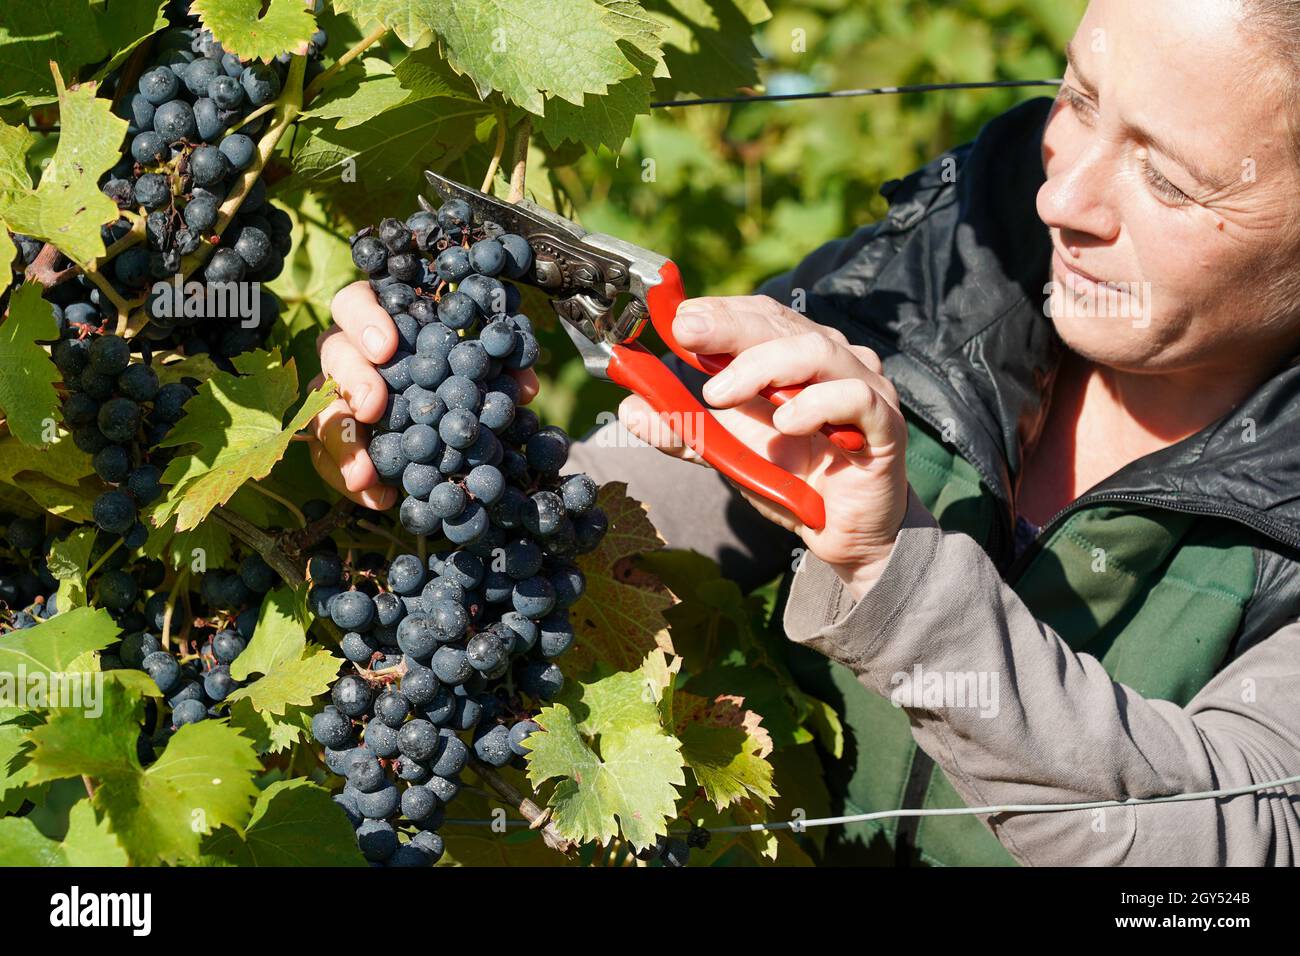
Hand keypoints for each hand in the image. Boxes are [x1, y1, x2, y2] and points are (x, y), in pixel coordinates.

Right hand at [308, 281, 539, 507]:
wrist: (449, 425)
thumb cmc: (462, 378)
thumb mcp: (485, 371)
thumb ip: (501, 372)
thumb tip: (525, 387)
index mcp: (382, 320)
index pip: (354, 303)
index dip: (364, 320)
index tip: (387, 349)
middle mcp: (350, 352)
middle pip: (334, 353)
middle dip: (352, 380)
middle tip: (372, 407)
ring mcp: (337, 395)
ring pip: (321, 410)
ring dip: (343, 441)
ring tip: (365, 472)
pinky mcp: (334, 437)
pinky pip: (327, 457)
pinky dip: (351, 478)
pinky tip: (380, 497)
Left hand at [618, 295, 909, 598]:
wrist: (843, 534)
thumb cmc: (793, 478)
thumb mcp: (727, 452)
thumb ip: (684, 430)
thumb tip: (628, 409)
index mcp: (796, 356)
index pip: (759, 314)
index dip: (717, 311)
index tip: (675, 320)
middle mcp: (832, 361)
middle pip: (781, 324)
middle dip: (728, 325)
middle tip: (686, 334)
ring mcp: (864, 387)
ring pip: (816, 350)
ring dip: (762, 366)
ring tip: (719, 394)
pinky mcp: (886, 425)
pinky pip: (854, 397)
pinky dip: (815, 405)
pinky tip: (785, 424)